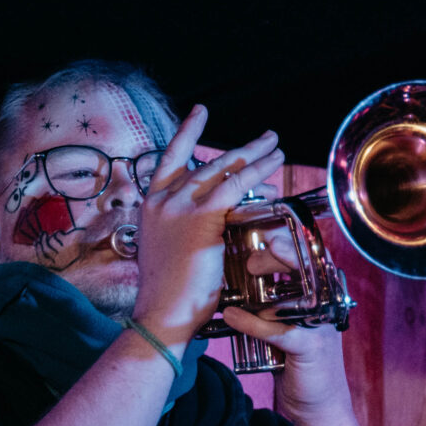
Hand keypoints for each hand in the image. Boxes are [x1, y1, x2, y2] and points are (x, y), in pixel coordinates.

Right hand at [130, 105, 284, 347]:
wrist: (162, 314)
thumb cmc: (169, 294)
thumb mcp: (169, 250)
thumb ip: (185, 227)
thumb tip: (216, 217)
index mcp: (150, 206)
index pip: (170, 159)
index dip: (187, 133)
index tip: (200, 112)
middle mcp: (161, 200)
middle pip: (206, 162)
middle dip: (240, 150)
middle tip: (265, 139)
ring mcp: (178, 206)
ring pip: (223, 170)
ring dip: (254, 156)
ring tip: (276, 147)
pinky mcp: (200, 217)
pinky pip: (235, 186)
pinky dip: (257, 172)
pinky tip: (274, 166)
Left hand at [221, 233, 352, 425]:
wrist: (315, 403)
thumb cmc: (294, 356)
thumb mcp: (282, 320)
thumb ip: (267, 297)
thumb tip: (232, 272)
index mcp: (321, 290)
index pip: (309, 253)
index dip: (287, 237)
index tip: (260, 230)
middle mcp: (326, 302)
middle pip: (308, 263)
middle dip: (279, 252)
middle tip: (252, 258)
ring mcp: (321, 323)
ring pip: (298, 291)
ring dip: (270, 282)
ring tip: (247, 273)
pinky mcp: (311, 348)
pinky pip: (280, 330)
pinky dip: (254, 323)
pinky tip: (233, 318)